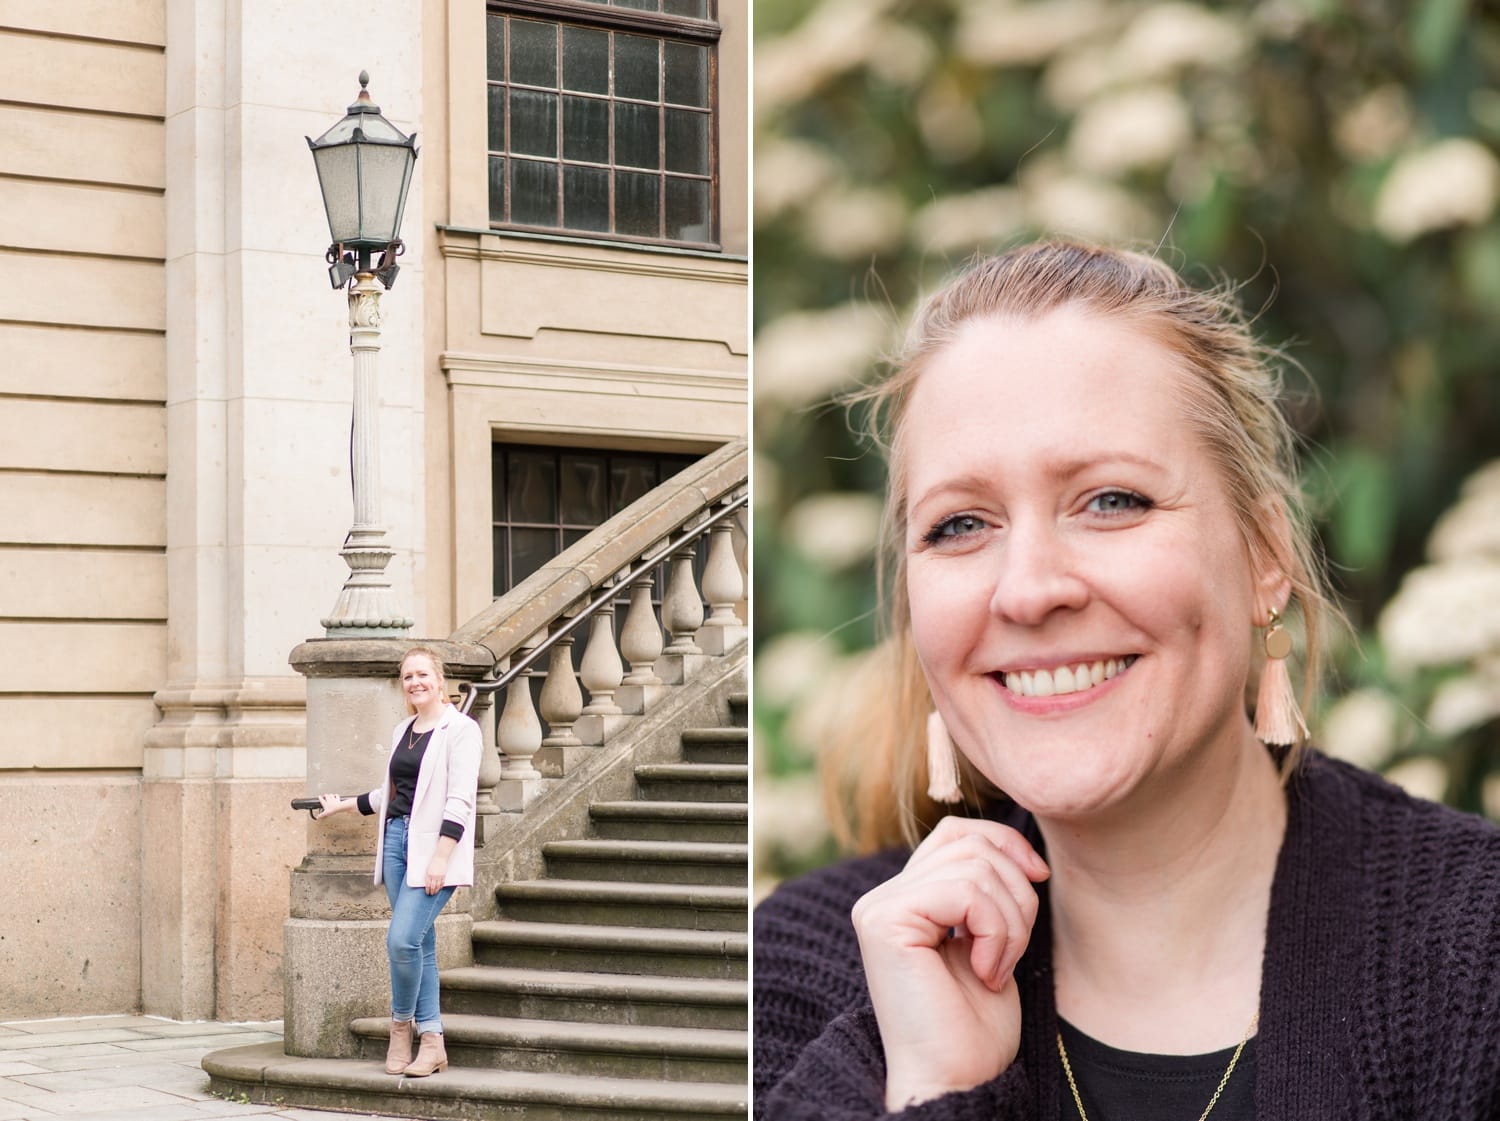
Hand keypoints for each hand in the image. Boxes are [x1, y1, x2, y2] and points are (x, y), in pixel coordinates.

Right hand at [315, 793, 345, 819]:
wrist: (338, 807)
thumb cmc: (332, 810)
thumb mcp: (325, 813)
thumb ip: (321, 815)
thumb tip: (317, 817)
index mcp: (325, 803)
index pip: (321, 799)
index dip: (320, 797)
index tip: (319, 796)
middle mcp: (329, 800)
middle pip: (326, 795)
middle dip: (325, 795)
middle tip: (324, 795)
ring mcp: (333, 799)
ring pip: (331, 795)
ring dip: (330, 794)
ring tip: (329, 795)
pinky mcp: (337, 799)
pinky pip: (336, 795)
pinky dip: (336, 795)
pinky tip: (336, 795)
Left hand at [424, 852, 448, 895]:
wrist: (440, 858)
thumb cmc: (433, 863)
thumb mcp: (428, 869)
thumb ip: (428, 876)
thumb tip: (428, 883)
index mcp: (428, 875)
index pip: (427, 885)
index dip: (427, 890)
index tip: (427, 892)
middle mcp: (433, 876)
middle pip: (432, 886)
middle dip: (431, 891)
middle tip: (431, 894)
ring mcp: (439, 876)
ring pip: (437, 886)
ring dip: (436, 890)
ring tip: (435, 893)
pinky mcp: (443, 875)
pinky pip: (442, 882)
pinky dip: (440, 886)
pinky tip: (439, 888)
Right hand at [851, 817, 1048, 1109]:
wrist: (957, 1080)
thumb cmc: (975, 1026)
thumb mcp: (990, 939)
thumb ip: (986, 889)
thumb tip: (1020, 846)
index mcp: (905, 898)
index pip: (958, 833)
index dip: (1005, 844)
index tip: (1039, 879)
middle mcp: (883, 897)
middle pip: (971, 844)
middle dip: (1016, 894)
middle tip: (1012, 952)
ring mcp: (879, 907)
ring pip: (974, 867)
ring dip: (1010, 921)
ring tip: (999, 967)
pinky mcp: (885, 922)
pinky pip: (964, 892)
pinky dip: (995, 931)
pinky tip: (987, 971)